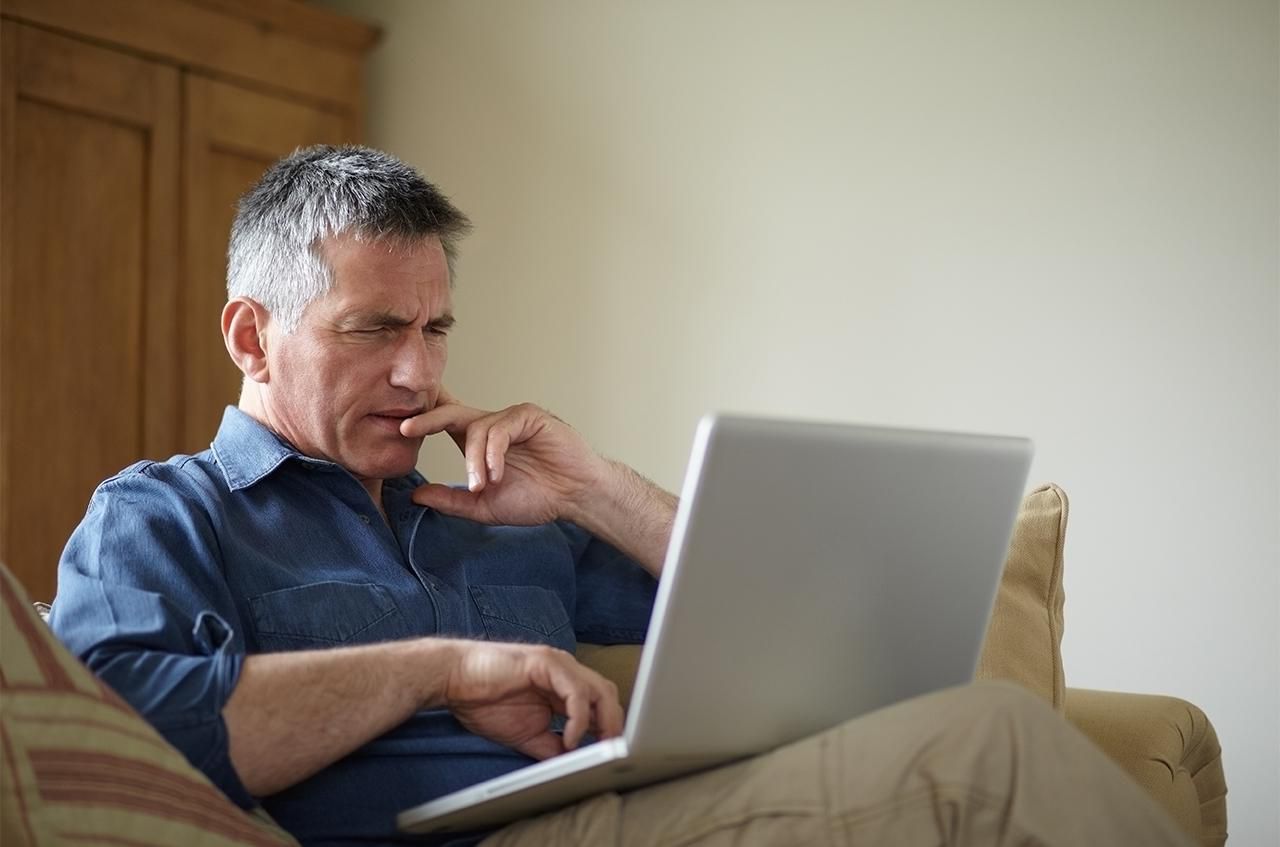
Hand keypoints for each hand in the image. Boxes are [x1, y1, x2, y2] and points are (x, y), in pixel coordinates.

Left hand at [399, 391, 605, 525]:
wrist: (575, 498)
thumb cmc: (537, 498)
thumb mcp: (484, 506)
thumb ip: (451, 500)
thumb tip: (416, 496)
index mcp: (478, 442)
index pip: (444, 422)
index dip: (422, 419)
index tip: (395, 426)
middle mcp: (491, 425)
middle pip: (451, 412)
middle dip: (426, 419)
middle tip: (404, 428)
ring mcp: (510, 418)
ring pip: (476, 428)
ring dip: (473, 460)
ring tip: (482, 484)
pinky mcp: (529, 417)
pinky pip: (500, 429)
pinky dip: (493, 453)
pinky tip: (497, 473)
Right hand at [444, 641, 623, 758]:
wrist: (452, 679)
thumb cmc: (483, 702)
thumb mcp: (526, 736)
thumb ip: (552, 747)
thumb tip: (575, 767)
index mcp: (562, 688)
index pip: (599, 705)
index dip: (609, 729)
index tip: (611, 755)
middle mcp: (565, 673)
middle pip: (607, 696)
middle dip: (614, 725)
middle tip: (613, 753)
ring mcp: (557, 665)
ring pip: (599, 689)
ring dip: (605, 721)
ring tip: (600, 746)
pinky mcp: (545, 662)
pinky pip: (575, 690)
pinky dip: (578, 716)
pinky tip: (570, 737)